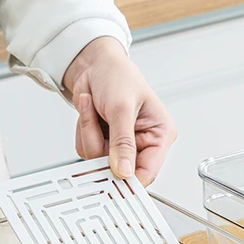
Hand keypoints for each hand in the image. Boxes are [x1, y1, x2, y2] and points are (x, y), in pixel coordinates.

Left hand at [63, 37, 176, 186]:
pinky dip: (84, 132)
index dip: (131, 179)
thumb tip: (125, 170)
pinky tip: (90, 113)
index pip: (148, 171)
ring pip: (99, 161)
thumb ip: (123, 142)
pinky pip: (87, 151)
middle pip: (121, 170)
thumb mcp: (122, 108)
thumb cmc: (118, 76)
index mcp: (159, 135)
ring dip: (91, 136)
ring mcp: (121, 145)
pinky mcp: (104, 142)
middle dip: (104, 148)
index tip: (114, 179)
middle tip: (99, 126)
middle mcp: (142, 143)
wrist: (94, 64)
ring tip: (95, 110)